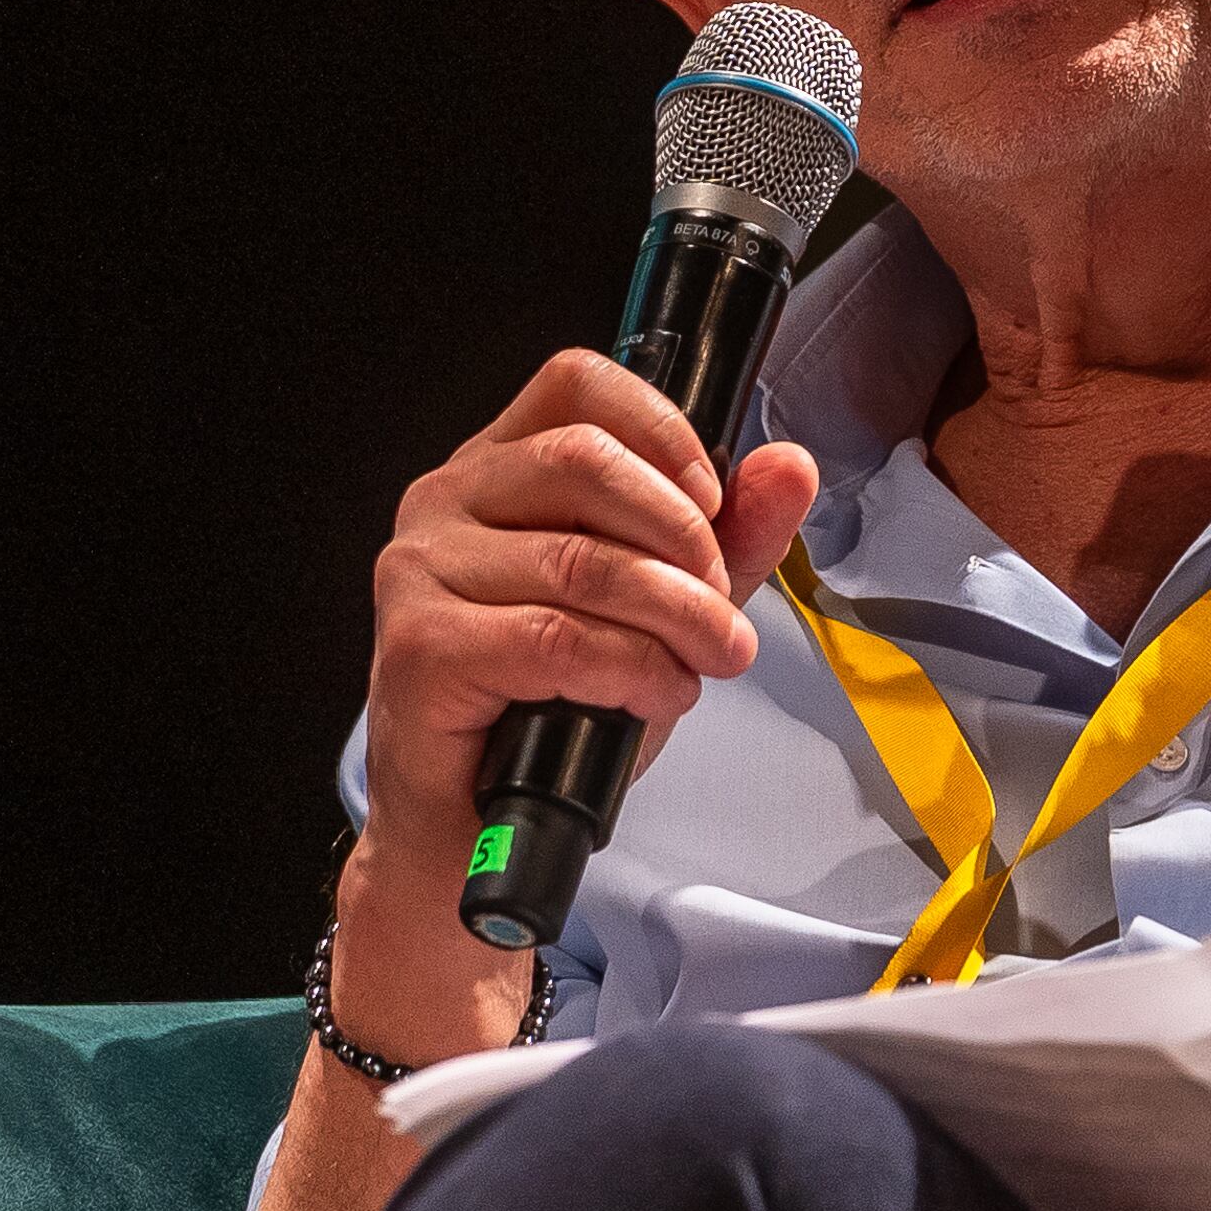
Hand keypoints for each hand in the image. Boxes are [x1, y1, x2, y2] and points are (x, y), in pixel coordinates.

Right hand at [340, 349, 816, 951]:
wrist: (472, 826)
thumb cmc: (552, 709)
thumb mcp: (661, 607)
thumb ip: (728, 536)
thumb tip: (789, 466)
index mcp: (495, 469)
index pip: (578, 384)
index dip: (663, 432)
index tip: (711, 503)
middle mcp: (445, 502)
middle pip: (586, 461)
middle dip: (683, 539)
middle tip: (717, 607)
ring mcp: (421, 571)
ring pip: (582, 560)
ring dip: (676, 618)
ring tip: (705, 661)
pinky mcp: (421, 647)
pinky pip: (556, 638)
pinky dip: (630, 670)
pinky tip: (654, 696)